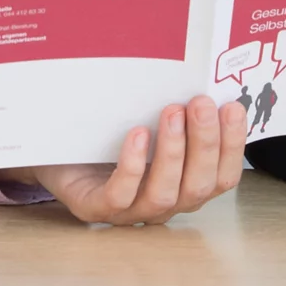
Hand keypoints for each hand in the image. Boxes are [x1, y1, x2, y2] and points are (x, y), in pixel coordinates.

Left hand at [0, 95, 246, 225]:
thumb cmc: (107, 136)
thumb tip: (206, 75)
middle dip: (204, 144)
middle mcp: (163, 203)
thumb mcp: (148, 119)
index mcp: (183, 185)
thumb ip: (179, 112)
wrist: (54, 150)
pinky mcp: (95, 208)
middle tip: (200, 103)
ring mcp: (129, 210)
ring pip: (164, 194)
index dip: (232, 146)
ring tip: (171, 112)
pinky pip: (120, 195)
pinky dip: (133, 166)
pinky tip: (137, 134)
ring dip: (173, 152)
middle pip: (197, 188)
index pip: (220, 177)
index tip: (232, 106)